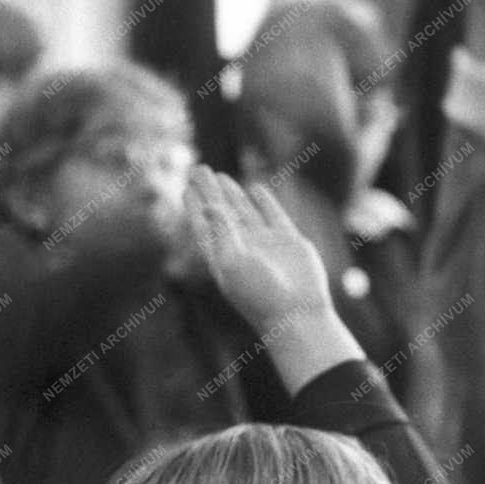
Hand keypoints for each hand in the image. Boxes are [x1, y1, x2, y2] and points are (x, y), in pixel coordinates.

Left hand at [186, 168, 332, 333]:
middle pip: (220, 214)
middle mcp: (242, 249)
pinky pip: (273, 215)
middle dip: (209, 192)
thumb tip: (210, 204)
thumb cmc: (261, 295)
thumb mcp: (233, 263)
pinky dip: (264, 201)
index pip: (204, 225)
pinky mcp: (289, 242)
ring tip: (219, 176)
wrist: (298, 314)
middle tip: (198, 169)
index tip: (186, 185)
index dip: (194, 205)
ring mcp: (265, 245)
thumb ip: (221, 231)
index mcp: (222, 257)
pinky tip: (256, 188)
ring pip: (243, 212)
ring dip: (231, 194)